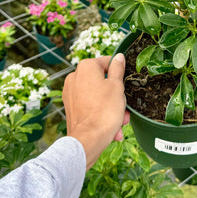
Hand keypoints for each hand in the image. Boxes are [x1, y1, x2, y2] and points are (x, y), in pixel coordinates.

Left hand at [62, 54, 128, 168]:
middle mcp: (75, 77)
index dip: (119, 74)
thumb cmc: (104, 111)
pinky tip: (111, 128)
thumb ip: (118, 68)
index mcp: (86, 67)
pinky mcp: (71, 108)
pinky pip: (90, 106)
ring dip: (111, 108)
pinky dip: (100, 114)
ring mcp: (71, 93)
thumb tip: (119, 56)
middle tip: (124, 109)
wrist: (87, 141)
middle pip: (103, 81)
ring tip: (119, 122)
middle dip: (116, 96)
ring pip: (98, 96)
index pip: (107, 62)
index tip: (125, 85)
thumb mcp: (117, 86)